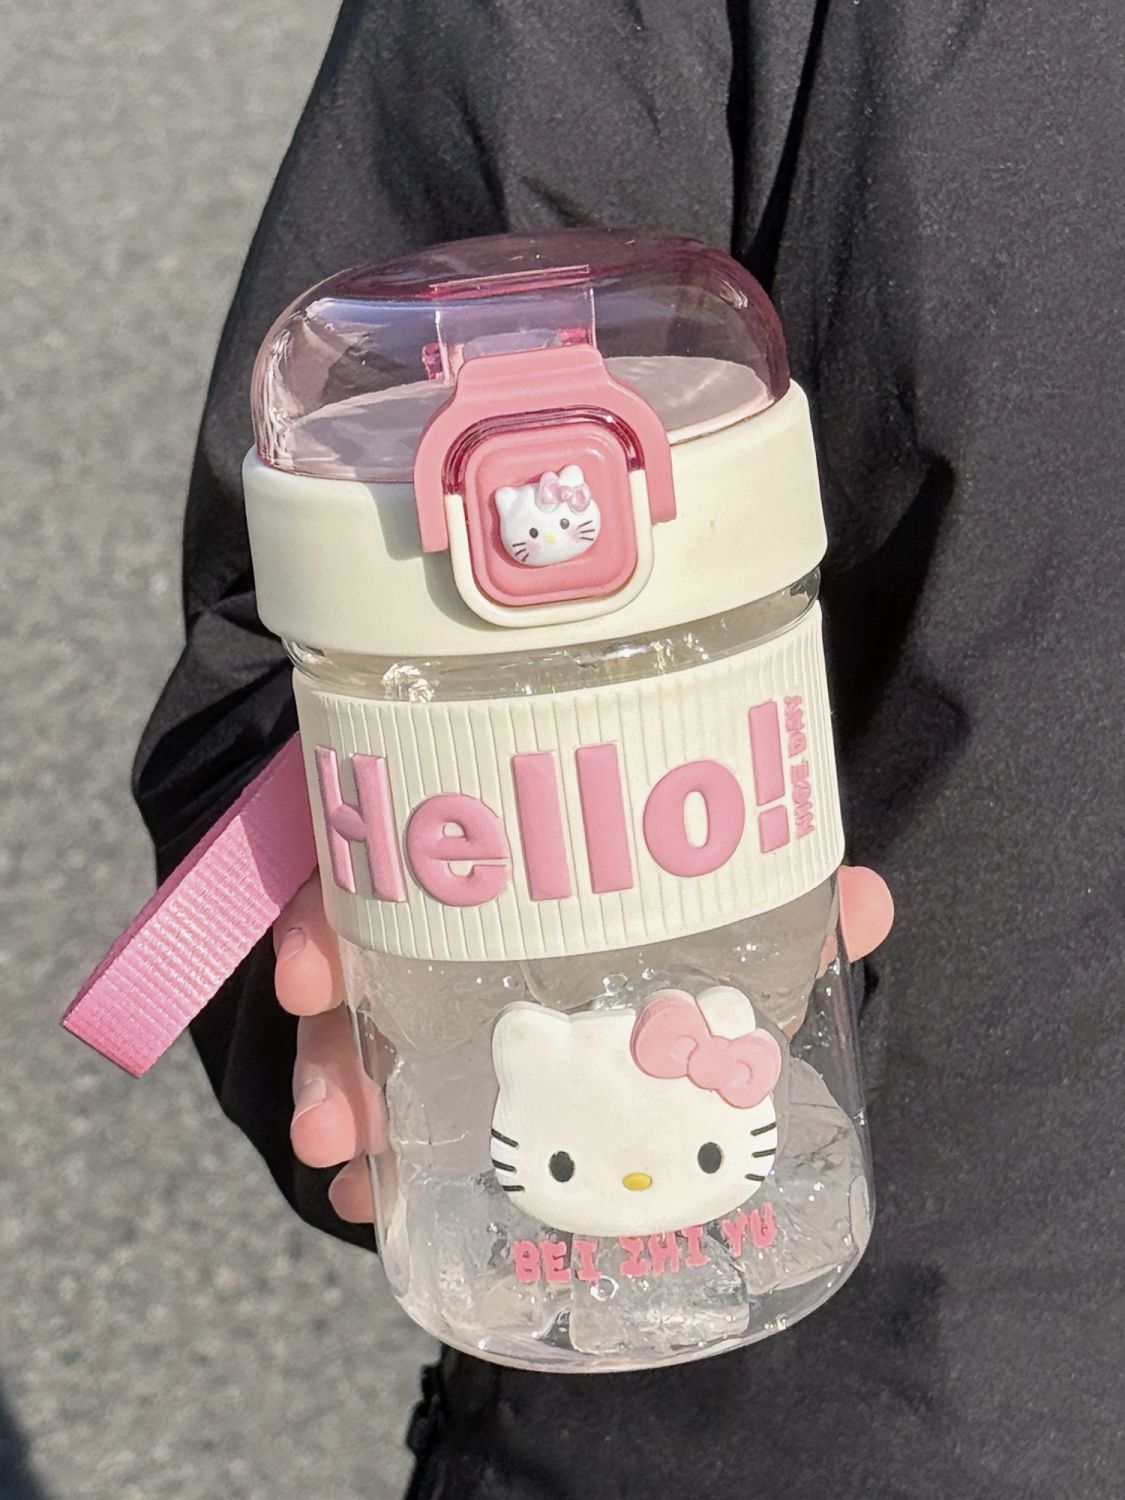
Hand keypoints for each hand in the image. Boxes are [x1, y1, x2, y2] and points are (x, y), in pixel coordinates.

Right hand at [274, 867, 893, 1225]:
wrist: (673, 897)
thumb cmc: (682, 871)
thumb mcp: (723, 877)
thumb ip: (786, 890)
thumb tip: (867, 902)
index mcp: (485, 821)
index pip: (373, 837)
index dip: (329, 904)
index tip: (307, 976)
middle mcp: (440, 879)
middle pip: (349, 946)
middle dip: (329, 1037)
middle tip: (331, 1121)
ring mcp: (432, 954)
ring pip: (360, 1015)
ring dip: (342, 1092)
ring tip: (345, 1170)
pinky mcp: (444, 1024)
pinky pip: (392, 1068)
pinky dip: (385, 1129)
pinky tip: (374, 1193)